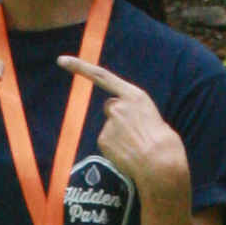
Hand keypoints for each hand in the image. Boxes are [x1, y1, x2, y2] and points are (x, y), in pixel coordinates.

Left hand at [58, 58, 188, 202]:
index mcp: (135, 95)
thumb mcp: (153, 116)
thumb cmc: (164, 142)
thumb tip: (126, 123)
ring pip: (110, 127)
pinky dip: (116, 148)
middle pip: (110, 107)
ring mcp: (109, 122)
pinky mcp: (103, 139)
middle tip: (136, 132)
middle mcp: (118, 105)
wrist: (161, 164)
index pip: (102, 76)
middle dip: (119, 118)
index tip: (61, 60)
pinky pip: (107, 142)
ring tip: (136, 145)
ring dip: (119, 135)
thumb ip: (135, 112)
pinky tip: (128, 153)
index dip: (80, 67)